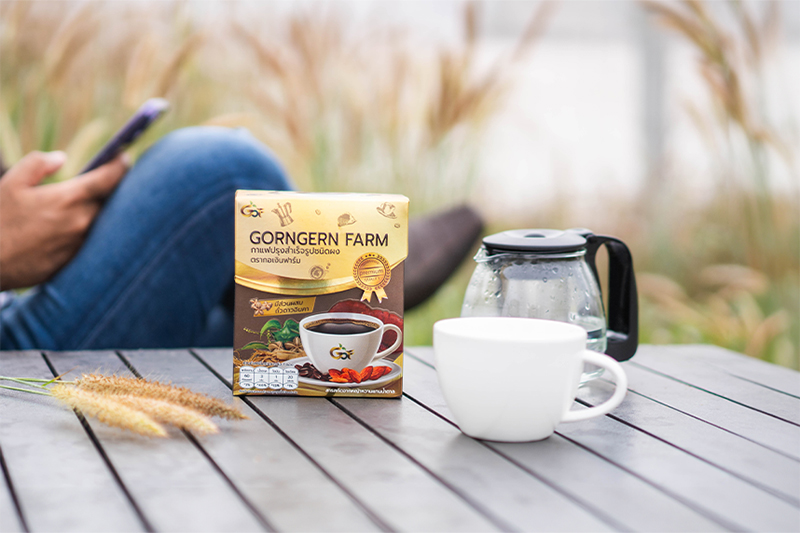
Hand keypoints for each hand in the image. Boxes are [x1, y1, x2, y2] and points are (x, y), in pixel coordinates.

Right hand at [0, 151, 127, 289]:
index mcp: (69, 198)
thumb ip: (38, 164)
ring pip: (103, 223)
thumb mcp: (11, 183)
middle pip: (111, 201)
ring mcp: (81, 244)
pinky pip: (91, 241)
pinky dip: (90, 230)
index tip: (124, 158)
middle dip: (113, 189)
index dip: (121, 166)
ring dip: (101, 211)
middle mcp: (82, 221)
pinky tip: (78, 226)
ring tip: (95, 201)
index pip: (111, 178)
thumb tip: (62, 158)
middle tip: (110, 179)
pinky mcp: (76, 261)